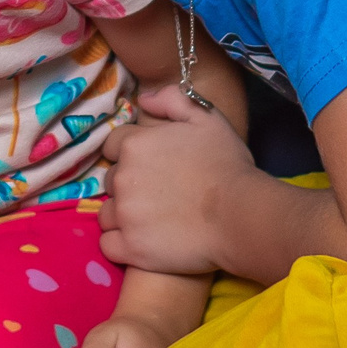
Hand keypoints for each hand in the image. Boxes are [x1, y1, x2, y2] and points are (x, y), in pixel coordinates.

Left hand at [98, 84, 255, 274]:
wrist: (240, 215)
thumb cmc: (226, 165)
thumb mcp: (207, 118)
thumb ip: (172, 100)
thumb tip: (142, 99)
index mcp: (135, 145)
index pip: (113, 146)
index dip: (131, 154)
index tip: (152, 166)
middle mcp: (123, 179)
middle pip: (111, 180)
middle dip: (129, 185)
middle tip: (158, 194)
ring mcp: (124, 216)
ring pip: (107, 213)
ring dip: (123, 215)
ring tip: (152, 220)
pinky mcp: (130, 248)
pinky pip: (108, 245)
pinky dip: (122, 244)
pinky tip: (144, 241)